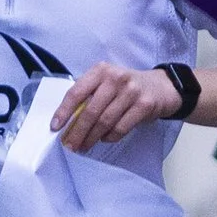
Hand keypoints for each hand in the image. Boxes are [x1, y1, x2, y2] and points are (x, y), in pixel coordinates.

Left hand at [51, 62, 181, 151]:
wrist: (162, 87)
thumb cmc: (127, 87)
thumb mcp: (107, 83)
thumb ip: (89, 95)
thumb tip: (68, 120)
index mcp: (101, 70)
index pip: (76, 92)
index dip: (64, 111)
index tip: (55, 127)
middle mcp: (116, 78)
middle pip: (90, 111)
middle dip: (77, 131)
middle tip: (70, 145)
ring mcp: (131, 91)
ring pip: (105, 122)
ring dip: (92, 138)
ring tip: (84, 146)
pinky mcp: (144, 105)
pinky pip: (121, 128)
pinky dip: (109, 137)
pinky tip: (104, 139)